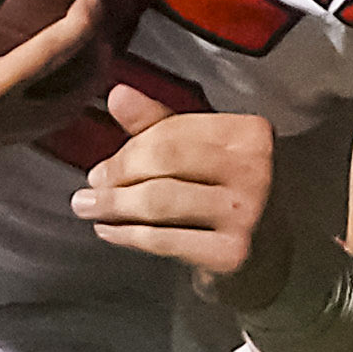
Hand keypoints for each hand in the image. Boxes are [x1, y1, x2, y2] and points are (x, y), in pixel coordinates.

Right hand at [0, 0, 104, 154]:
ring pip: (46, 124)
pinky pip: (21, 131)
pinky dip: (41, 107)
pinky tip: (33, 82)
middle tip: (100, 40)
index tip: (93, 3)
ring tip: (75, 60)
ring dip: (68, 93)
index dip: (80, 26)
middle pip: (67, 105)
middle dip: (91, 73)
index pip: (52, 57)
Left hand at [72, 81, 282, 286]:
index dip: (129, 148)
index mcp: (248, 135)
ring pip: (160, 201)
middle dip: (118, 174)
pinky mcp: (231, 252)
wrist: (262, 256)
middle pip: (164, 162)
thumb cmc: (226, 196)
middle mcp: (254, 170)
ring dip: (114, 204)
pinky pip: (164, 239)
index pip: (174, 131)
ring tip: (90, 207)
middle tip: (91, 186)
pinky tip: (109, 230)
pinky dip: (128, 234)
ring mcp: (246, 213)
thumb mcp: (200, 153)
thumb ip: (159, 124)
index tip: (103, 165)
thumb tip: (118, 95)